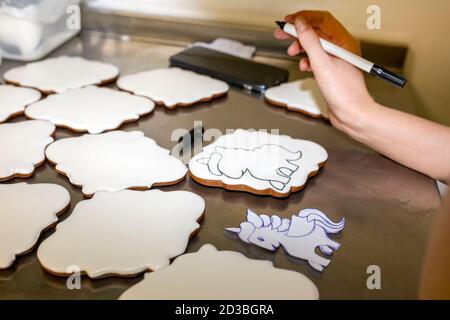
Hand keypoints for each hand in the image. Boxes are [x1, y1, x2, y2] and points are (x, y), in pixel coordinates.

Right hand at [274, 11, 376, 133]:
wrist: (351, 114)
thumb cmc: (345, 93)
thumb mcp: (322, 64)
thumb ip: (310, 42)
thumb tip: (301, 24)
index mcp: (344, 41)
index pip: (322, 20)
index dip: (304, 18)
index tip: (289, 22)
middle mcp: (341, 48)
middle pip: (316, 31)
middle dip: (298, 32)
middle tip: (282, 33)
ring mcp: (336, 59)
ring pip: (314, 45)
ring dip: (301, 47)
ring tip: (292, 51)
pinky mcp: (330, 69)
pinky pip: (315, 58)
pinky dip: (306, 60)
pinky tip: (304, 66)